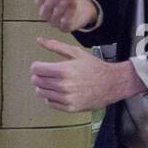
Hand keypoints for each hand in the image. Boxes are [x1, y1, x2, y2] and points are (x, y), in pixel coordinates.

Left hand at [30, 38, 144, 111]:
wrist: (112, 84)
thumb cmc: (94, 67)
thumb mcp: (76, 53)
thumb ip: (56, 46)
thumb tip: (39, 40)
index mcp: (64, 70)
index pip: (36, 69)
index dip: (35, 66)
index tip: (40, 66)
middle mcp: (64, 86)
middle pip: (37, 81)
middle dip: (38, 76)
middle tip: (46, 74)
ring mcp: (66, 98)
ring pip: (41, 93)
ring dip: (43, 87)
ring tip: (53, 82)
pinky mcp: (70, 108)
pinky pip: (50, 103)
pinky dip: (51, 97)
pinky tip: (59, 92)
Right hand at [33, 0, 96, 33]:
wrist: (85, 6)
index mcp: (42, 3)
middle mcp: (46, 13)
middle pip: (47, 4)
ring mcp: (55, 22)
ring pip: (55, 14)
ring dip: (62, 3)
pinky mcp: (65, 27)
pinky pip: (65, 22)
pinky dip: (69, 12)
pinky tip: (73, 3)